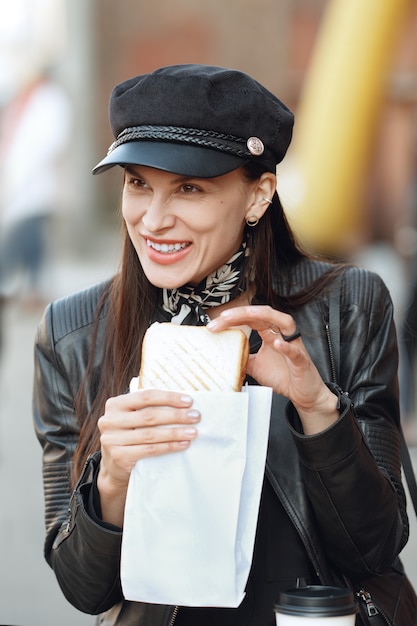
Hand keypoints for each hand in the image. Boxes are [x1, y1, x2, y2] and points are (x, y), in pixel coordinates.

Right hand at [97, 390, 199, 524]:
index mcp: (115, 404)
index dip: (169, 397)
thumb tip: (184, 402)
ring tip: (193, 432)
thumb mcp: (133, 417)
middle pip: (149, 415)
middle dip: (176, 416)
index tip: (188, 401)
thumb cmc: (130, 434)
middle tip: (195, 417)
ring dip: (175, 432)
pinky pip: (149, 450)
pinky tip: (183, 444)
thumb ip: (148, 408)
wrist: (114, 466)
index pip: (145, 396)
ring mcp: (112, 439)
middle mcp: (110, 420)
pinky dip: (169, 446)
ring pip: (150, 434)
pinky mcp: (119, 456)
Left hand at [207, 305, 338, 432]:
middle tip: (221, 318)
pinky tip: (276, 343)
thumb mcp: (254, 365)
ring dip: (262, 317)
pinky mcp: (302, 360)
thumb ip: (241, 356)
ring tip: (244, 316)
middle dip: (240, 314)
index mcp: (270, 332)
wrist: (302, 394)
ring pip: (282, 321)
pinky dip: (286, 346)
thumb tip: (220, 354)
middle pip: (261, 314)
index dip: (231, 318)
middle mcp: (282, 333)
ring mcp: (293, 345)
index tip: (212, 325)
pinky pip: (294, 351)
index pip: (249, 318)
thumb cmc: (283, 376)